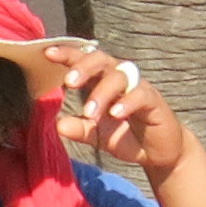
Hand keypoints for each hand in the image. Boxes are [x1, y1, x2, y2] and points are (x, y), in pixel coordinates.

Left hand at [54, 48, 190, 182]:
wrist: (159, 153)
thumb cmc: (126, 136)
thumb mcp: (98, 135)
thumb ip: (80, 129)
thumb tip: (58, 125)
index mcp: (100, 80)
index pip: (82, 61)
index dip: (66, 54)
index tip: (47, 53)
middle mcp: (118, 77)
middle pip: (100, 59)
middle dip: (82, 67)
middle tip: (68, 82)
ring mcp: (136, 86)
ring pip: (118, 76)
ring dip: (101, 93)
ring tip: (90, 113)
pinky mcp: (153, 100)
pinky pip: (140, 94)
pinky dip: (126, 102)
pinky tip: (116, 114)